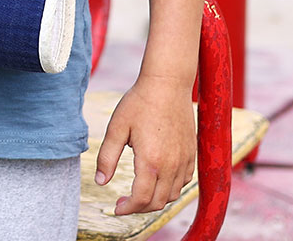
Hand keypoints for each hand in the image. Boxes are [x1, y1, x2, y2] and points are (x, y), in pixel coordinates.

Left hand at [94, 76, 196, 215]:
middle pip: (157, 202)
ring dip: (155, 200)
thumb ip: (107, 158)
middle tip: (123, 202)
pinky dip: (171, 188)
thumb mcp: (116, 128)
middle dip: (139, 208)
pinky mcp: (191, 154)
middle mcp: (171, 165)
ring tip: (139, 192)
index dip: (127, 209)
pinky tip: (157, 179)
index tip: (116, 208)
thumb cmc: (139, 102)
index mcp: (151, 161)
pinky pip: (184, 182)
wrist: (167, 83)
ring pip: (173, 195)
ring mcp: (184, 160)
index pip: (141, 199)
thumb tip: (101, 182)